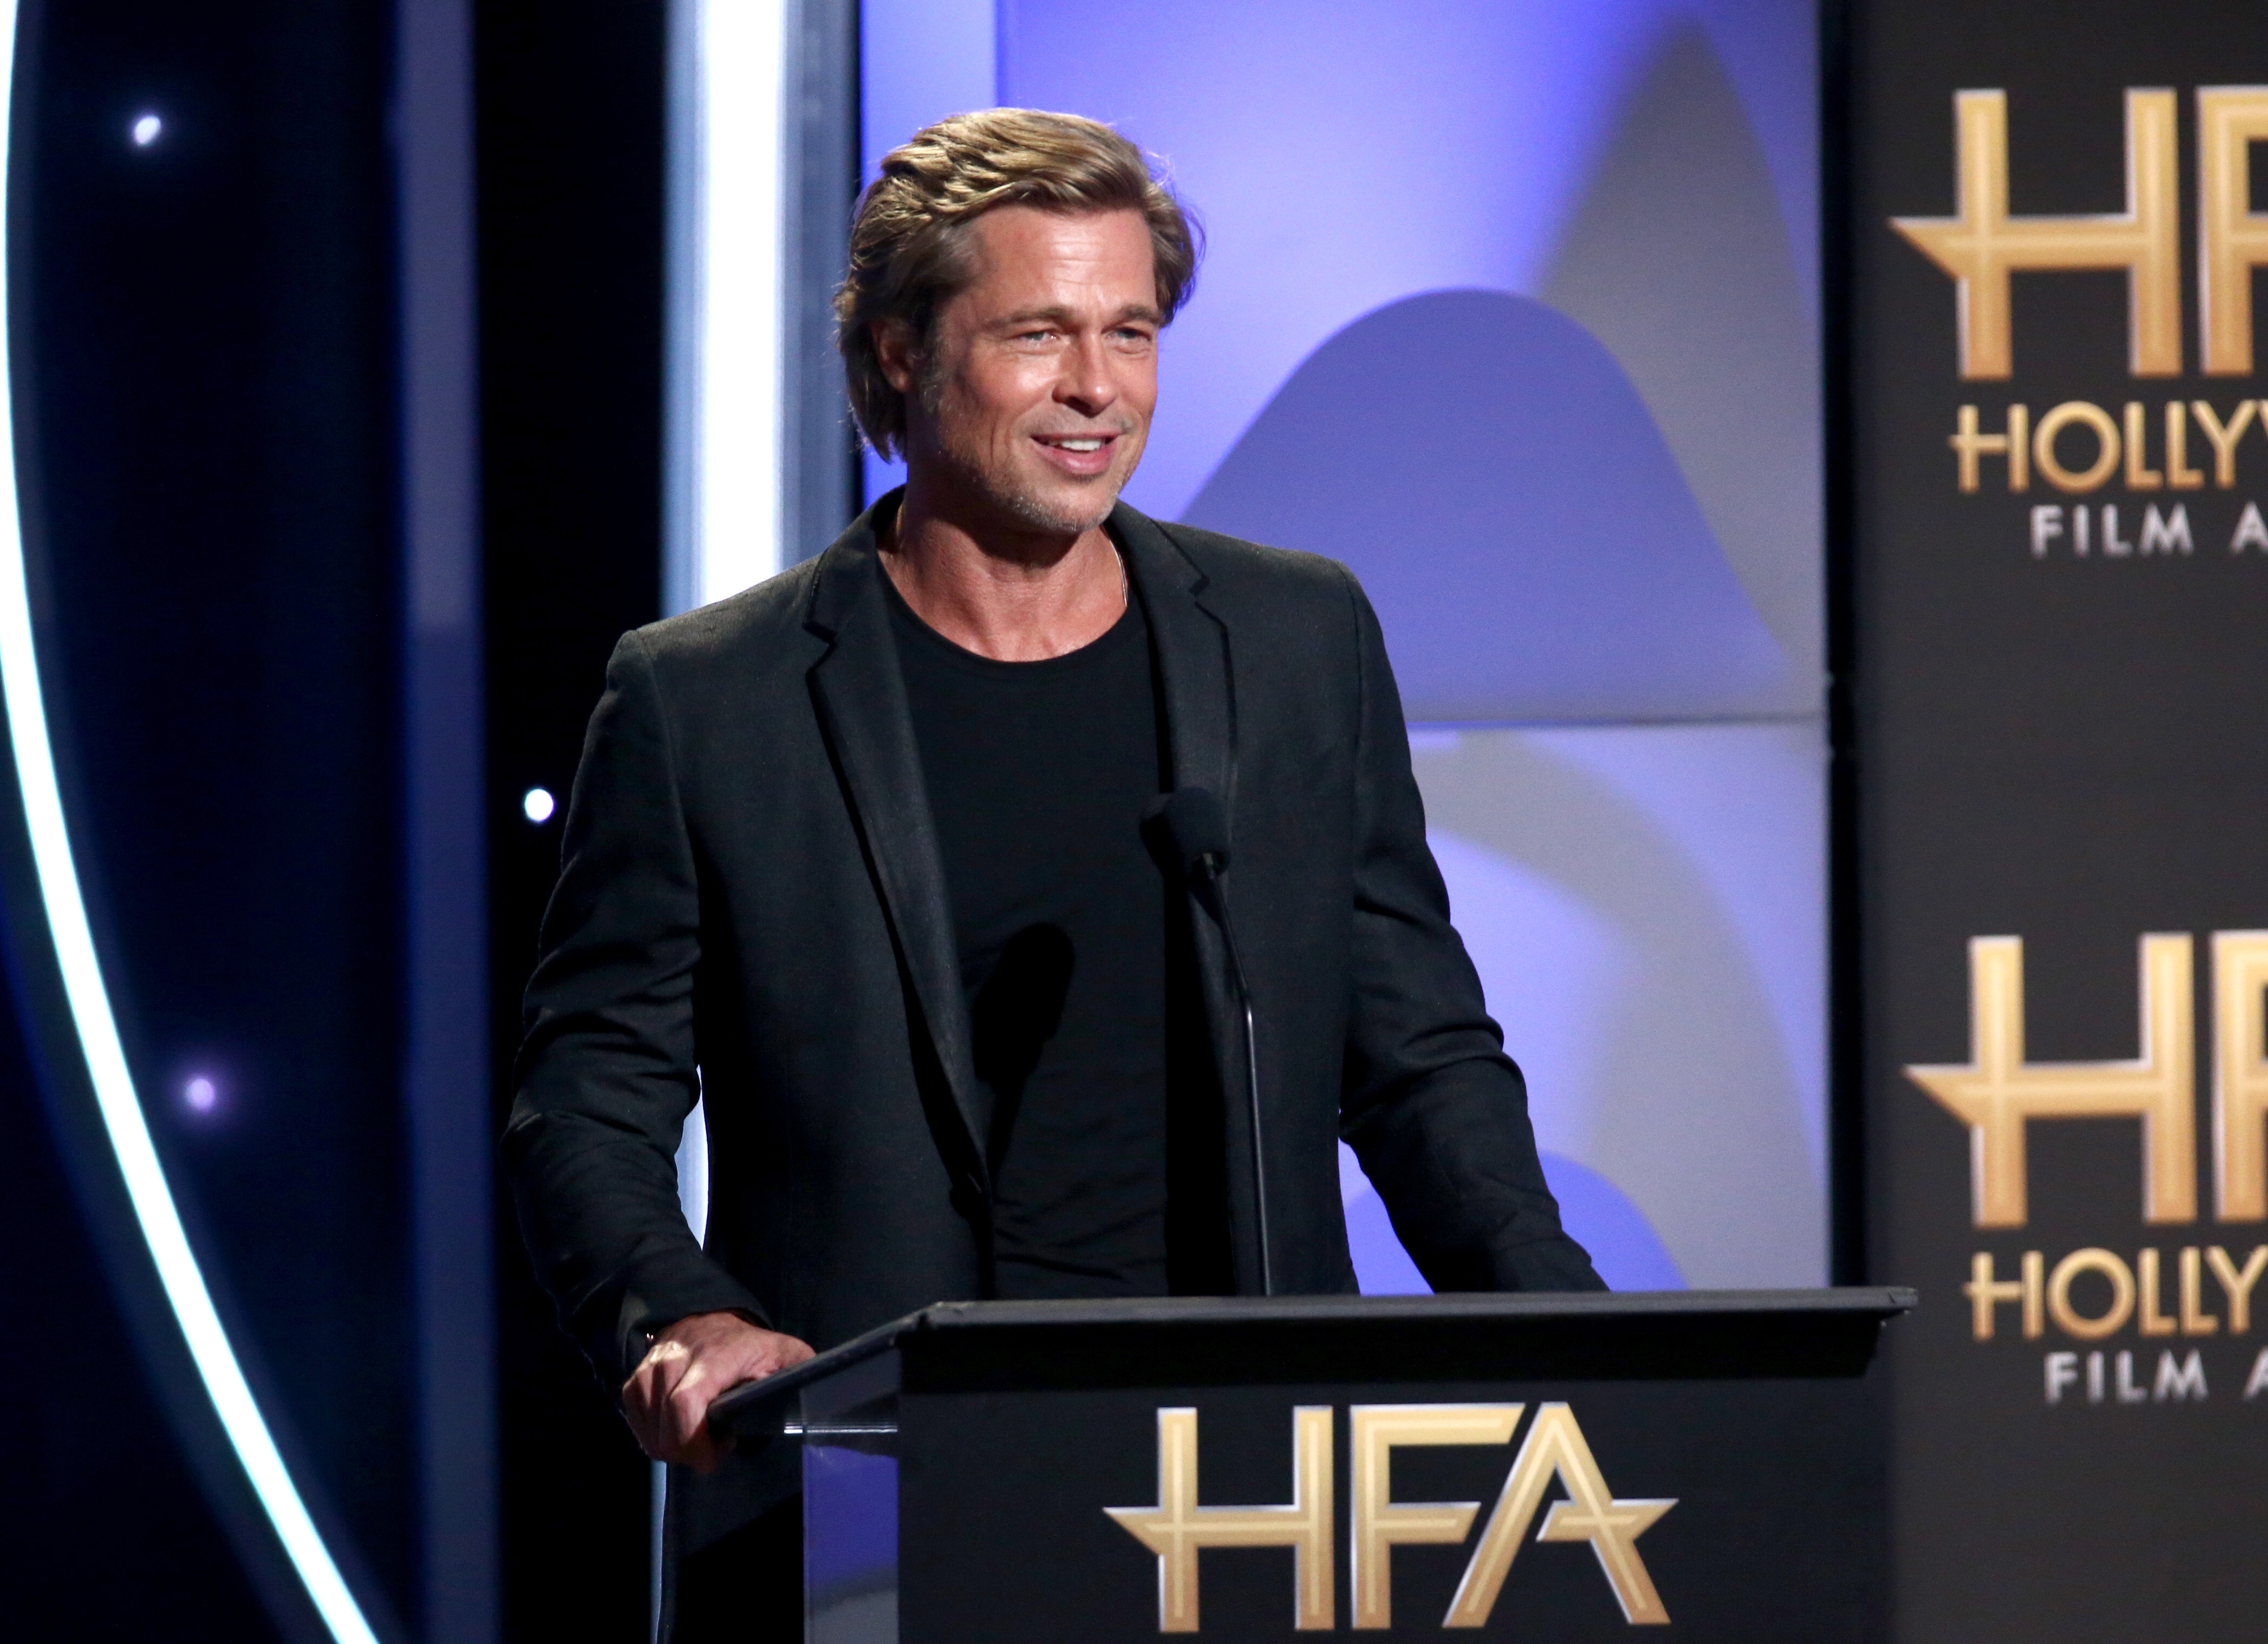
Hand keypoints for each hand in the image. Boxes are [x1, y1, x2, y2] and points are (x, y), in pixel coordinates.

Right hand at [621, 1311, 814, 1472]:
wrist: (711, 1317)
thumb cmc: (752, 1345)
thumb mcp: (784, 1354)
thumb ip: (797, 1375)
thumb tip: (812, 1399)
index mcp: (716, 1356)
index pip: (685, 1405)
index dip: (694, 1442)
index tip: (715, 1457)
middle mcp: (676, 1359)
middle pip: (665, 1427)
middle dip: (688, 1451)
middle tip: (712, 1450)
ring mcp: (652, 1367)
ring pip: (648, 1428)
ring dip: (672, 1445)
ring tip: (699, 1436)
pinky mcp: (636, 1377)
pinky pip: (635, 1420)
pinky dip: (654, 1436)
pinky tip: (677, 1431)